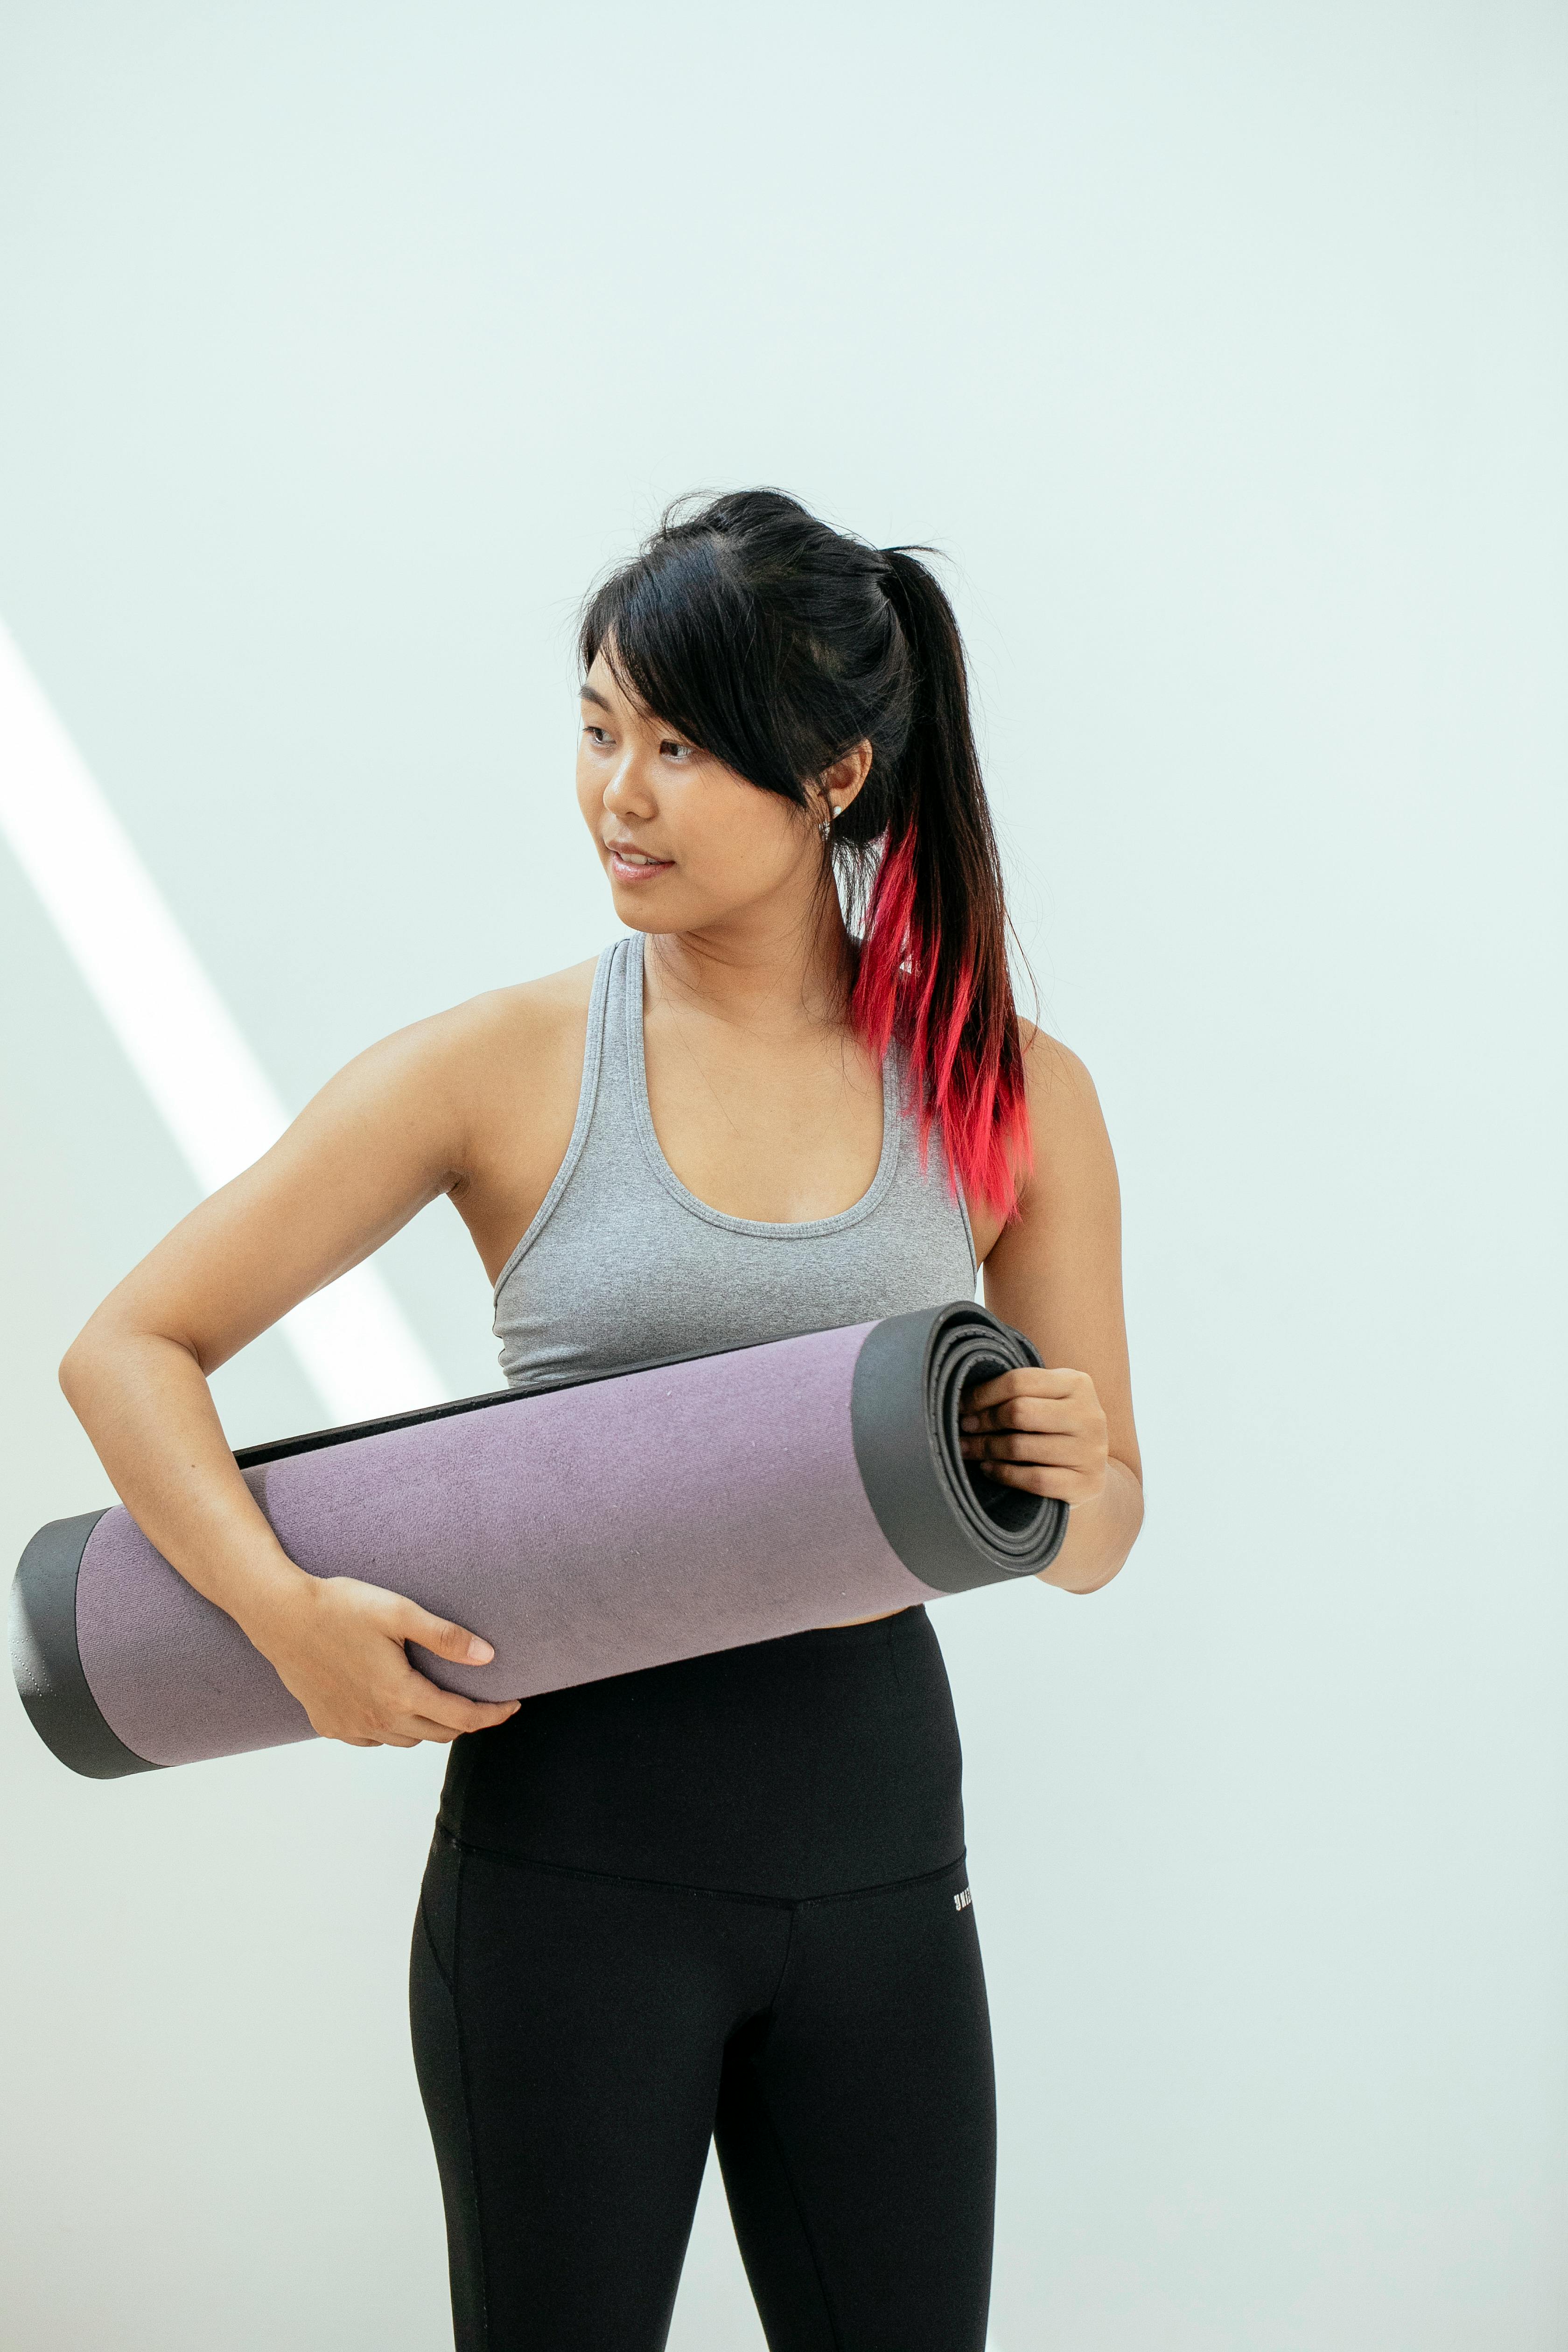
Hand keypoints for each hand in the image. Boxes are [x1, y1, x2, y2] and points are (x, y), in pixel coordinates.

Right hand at [248, 1574, 520, 1748]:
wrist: (280, 1616)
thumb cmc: (340, 1607)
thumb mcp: (399, 1612)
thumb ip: (445, 1637)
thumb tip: (488, 1656)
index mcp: (400, 1695)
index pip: (462, 1718)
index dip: (493, 1714)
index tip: (513, 1705)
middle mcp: (377, 1721)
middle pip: (438, 1734)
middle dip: (467, 1721)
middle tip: (484, 1702)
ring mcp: (351, 1727)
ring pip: (407, 1740)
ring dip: (430, 1726)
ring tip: (442, 1701)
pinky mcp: (329, 1725)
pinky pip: (374, 1739)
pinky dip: (393, 1729)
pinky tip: (395, 1707)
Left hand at [958, 1366, 1109, 1507]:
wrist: (1089, 1471)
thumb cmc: (1055, 1428)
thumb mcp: (1047, 1400)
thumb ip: (1018, 1391)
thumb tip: (962, 1396)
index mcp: (1077, 1384)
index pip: (1019, 1381)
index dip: (983, 1394)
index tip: (961, 1405)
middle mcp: (1089, 1415)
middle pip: (1019, 1412)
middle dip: (983, 1421)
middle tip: (963, 1428)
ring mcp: (1091, 1451)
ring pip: (1022, 1447)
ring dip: (986, 1448)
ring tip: (967, 1449)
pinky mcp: (1087, 1483)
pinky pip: (1035, 1479)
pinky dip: (1004, 1474)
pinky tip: (988, 1469)